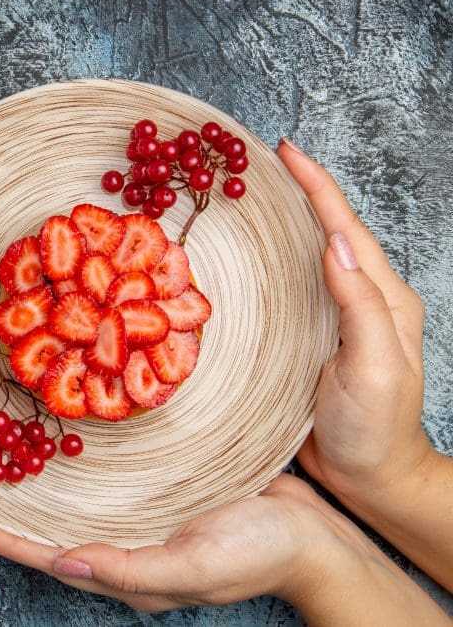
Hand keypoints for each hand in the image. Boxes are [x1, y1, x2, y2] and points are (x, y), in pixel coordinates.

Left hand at [0, 475, 369, 612]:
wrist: (317, 535)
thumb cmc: (259, 553)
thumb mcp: (196, 566)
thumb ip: (131, 570)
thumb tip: (62, 563)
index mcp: (129, 575)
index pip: (49, 558)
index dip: (5, 539)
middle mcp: (128, 549)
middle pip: (54, 532)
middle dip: (13, 510)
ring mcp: (144, 521)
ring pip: (77, 507)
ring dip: (42, 487)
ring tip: (8, 454)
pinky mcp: (163, 493)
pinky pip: (109, 485)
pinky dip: (81, 469)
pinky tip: (70, 442)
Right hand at [275, 139, 432, 505]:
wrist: (370, 478)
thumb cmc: (375, 427)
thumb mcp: (374, 367)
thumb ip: (360, 305)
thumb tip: (334, 243)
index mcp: (381, 297)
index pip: (345, 228)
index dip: (317, 187)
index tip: (286, 151)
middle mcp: (358, 299)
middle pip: (328, 230)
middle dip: (299, 190)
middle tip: (261, 160)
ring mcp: (333, 318)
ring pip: (307, 256)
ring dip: (283, 221)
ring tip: (250, 194)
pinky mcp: (309, 337)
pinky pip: (289, 287)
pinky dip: (270, 260)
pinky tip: (248, 255)